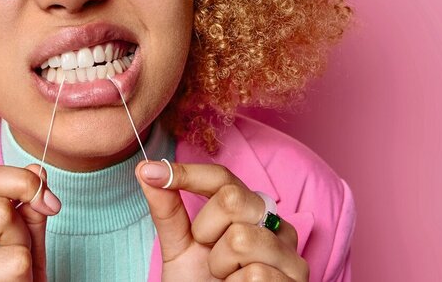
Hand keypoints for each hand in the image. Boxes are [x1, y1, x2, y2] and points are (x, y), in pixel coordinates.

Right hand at [0, 164, 61, 281]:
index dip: (17, 181)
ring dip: (25, 271)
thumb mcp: (24, 245)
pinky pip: (14, 276)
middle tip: (13, 268)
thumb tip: (38, 171)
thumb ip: (29, 209)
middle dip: (22, 239)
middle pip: (2, 214)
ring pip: (14, 254)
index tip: (49, 202)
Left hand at [135, 161, 308, 280]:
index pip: (222, 178)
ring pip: (241, 238)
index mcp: (248, 211)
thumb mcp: (179, 248)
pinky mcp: (296, 280)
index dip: (187, 173)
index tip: (151, 172)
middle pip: (231, 199)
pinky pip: (255, 274)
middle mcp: (275, 225)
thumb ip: (167, 210)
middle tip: (210, 255)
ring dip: (220, 266)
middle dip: (205, 231)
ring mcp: (290, 253)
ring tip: (226, 277)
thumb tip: (145, 170)